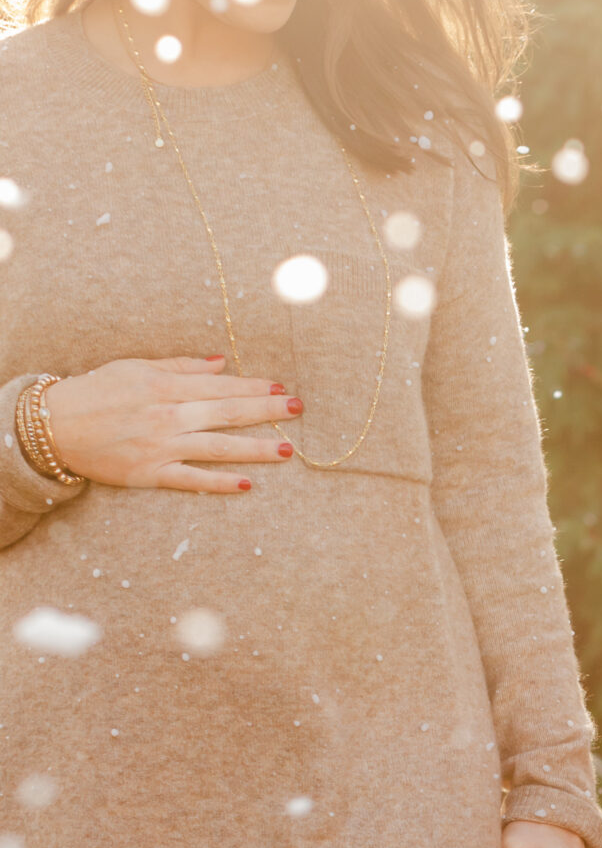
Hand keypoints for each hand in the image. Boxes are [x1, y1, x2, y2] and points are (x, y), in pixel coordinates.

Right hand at [45, 356, 301, 492]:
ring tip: (287, 450)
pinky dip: (219, 483)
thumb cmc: (98, 392)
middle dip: (267, 411)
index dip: (254, 387)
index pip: (221, 386)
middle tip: (299, 410)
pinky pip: (192, 479)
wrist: (56, 425)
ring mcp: (162, 446)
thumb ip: (181, 367)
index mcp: (166, 386)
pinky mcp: (151, 473)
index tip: (281, 389)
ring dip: (255, 448)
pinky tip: (247, 484)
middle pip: (227, 412)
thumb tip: (220, 363)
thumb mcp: (137, 368)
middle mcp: (169, 415)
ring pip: (218, 446)